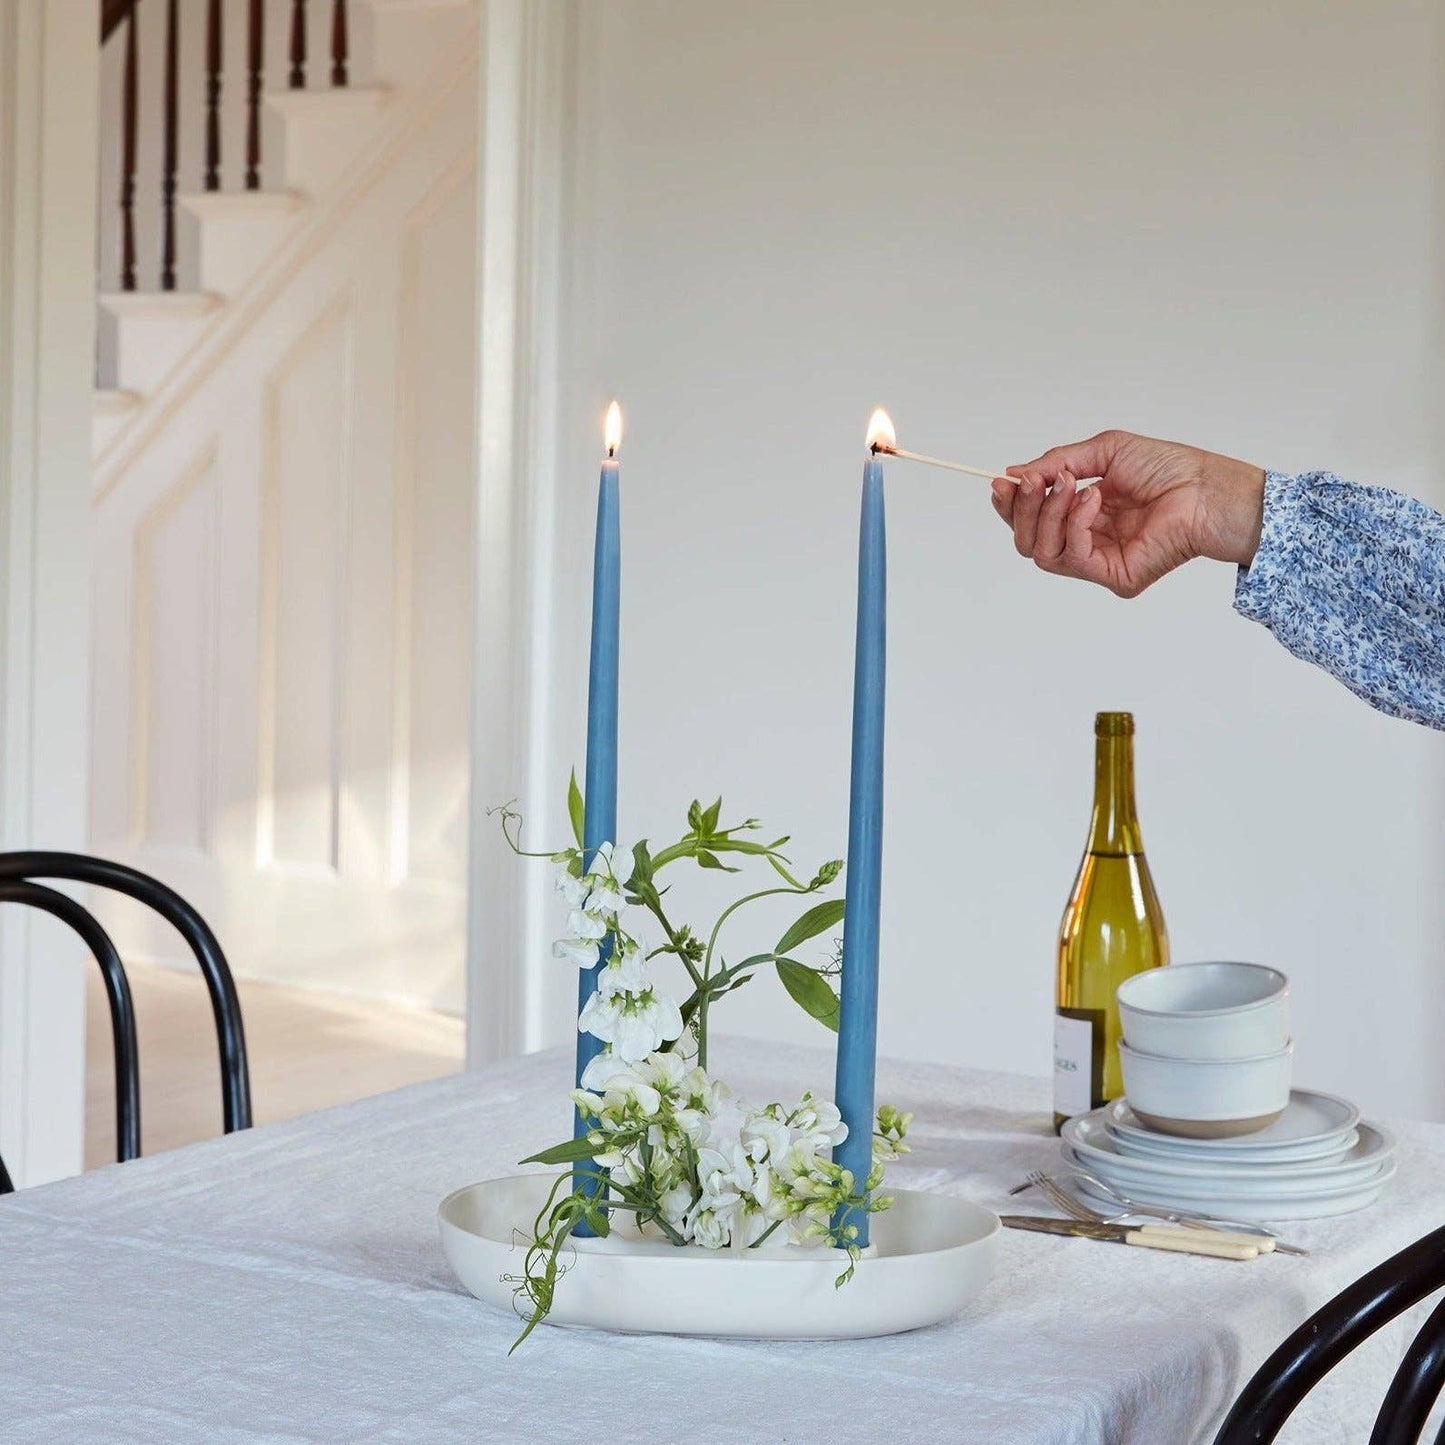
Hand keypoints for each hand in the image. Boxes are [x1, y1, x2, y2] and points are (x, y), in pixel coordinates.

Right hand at [990, 430, 1265, 597]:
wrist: (1207, 489)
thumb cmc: (1170, 469)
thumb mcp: (1104, 452)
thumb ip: (1057, 463)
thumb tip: (1014, 474)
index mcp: (1085, 516)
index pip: (1033, 521)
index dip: (1011, 505)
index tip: (1001, 483)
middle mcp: (1089, 542)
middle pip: (1028, 541)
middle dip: (1023, 509)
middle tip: (1032, 482)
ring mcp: (1100, 563)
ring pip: (1042, 552)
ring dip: (1049, 513)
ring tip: (1071, 485)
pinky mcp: (1114, 577)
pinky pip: (1072, 557)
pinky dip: (1076, 524)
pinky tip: (1096, 501)